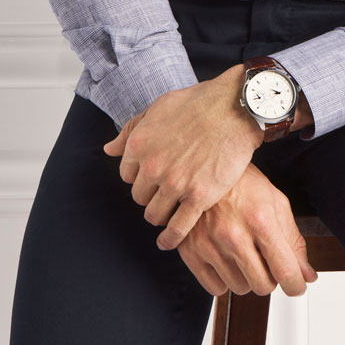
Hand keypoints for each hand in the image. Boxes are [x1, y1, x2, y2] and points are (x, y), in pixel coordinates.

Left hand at [103, 65, 263, 250]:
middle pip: (140, 196)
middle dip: (151, 194)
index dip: (140, 175)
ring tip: (169, 211)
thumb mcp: (158, 108)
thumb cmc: (198, 103)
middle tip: (165, 189)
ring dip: (160, 214)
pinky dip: (170, 239)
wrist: (234, 108)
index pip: (127, 175)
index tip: (152, 175)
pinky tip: (168, 242)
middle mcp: (152, 167)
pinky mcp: (198, 197)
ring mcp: (175, 184)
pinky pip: (177, 228)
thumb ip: (131, 130)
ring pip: (154, 214)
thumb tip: (109, 149)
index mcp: (139, 144)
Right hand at [176, 164, 318, 297]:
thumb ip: (293, 242)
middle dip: (270, 277)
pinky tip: (225, 258)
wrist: (205, 167)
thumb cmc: (243, 183)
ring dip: (246, 277)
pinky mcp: (190, 251)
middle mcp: (234, 235)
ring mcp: (209, 244)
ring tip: (242, 251)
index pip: (285, 271)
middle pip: (263, 286)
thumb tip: (307, 275)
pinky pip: (216, 289)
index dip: (296, 285)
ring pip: (240, 288)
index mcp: (260, 220)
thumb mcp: (276, 204)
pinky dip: (224, 279)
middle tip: (265, 259)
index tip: (296, 285)